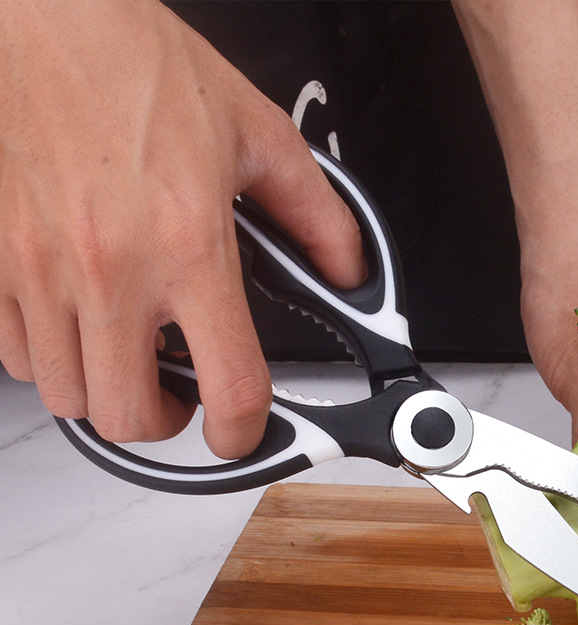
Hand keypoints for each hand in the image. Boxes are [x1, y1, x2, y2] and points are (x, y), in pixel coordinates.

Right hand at [0, 0, 364, 458]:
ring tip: (131, 355)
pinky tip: (80, 322)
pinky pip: (16, 355)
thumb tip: (348, 270)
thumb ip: (317, 215)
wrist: (42, 20)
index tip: (239, 432)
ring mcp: (43, 271)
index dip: (242, 434)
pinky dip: (53, 358)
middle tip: (179, 393)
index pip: (228, 385)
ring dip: (108, 392)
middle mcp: (113, 269)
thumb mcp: (257, 136)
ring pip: (68, 397)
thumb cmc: (137, 67)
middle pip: (129, 416)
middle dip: (163, 423)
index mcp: (190, 245)